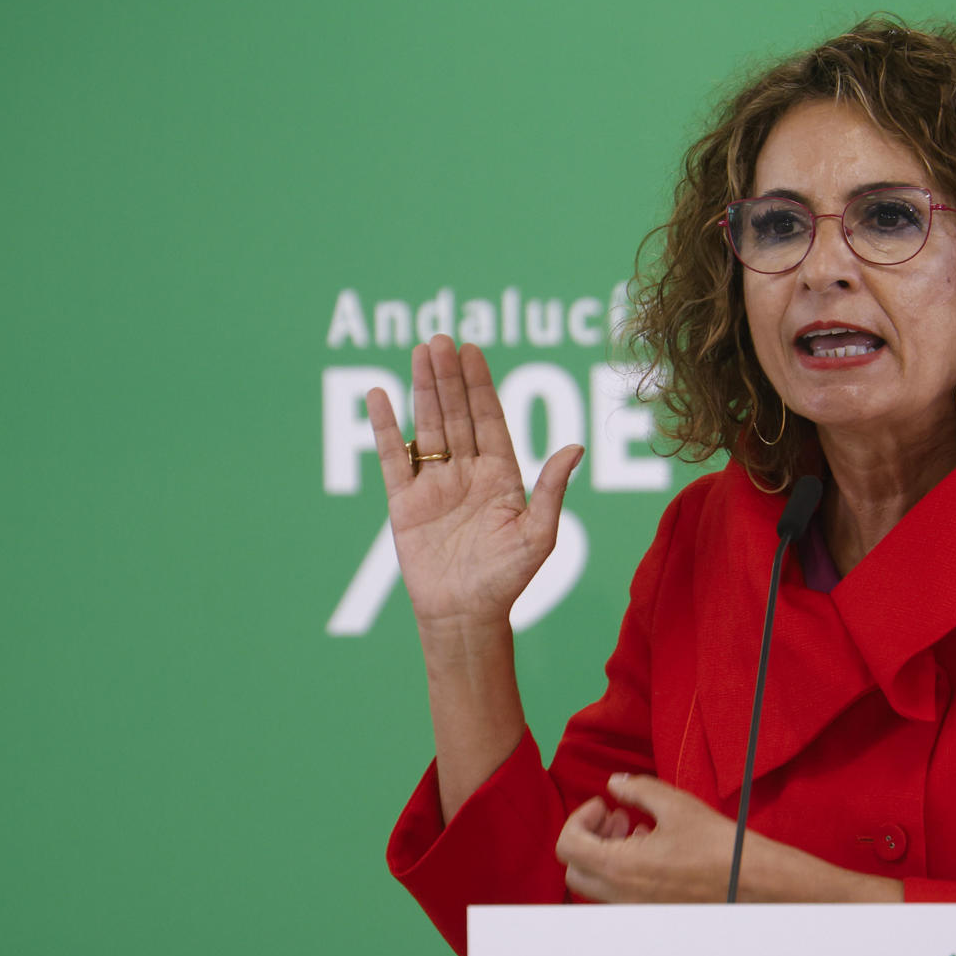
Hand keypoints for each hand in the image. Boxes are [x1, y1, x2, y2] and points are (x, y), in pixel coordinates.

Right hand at [369, 335, 582, 630]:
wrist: (465, 616)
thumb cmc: (507, 580)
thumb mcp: (538, 535)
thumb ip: (551, 490)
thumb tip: (575, 447)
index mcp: (501, 476)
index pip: (489, 419)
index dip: (481, 385)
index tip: (473, 351)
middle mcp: (467, 473)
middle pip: (457, 414)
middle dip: (449, 377)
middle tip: (441, 339)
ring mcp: (434, 485)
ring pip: (428, 426)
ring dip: (423, 390)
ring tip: (420, 352)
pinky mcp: (405, 502)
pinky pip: (393, 457)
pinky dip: (385, 428)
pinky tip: (380, 396)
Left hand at [555, 774, 737, 902]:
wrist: (753, 882)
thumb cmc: (717, 844)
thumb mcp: (674, 804)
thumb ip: (636, 790)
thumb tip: (614, 783)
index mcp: (620, 868)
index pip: (567, 845)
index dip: (580, 818)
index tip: (605, 804)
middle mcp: (621, 895)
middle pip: (574, 869)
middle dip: (587, 838)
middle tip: (615, 818)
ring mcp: (635, 908)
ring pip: (595, 884)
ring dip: (604, 853)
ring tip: (635, 829)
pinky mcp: (651, 913)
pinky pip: (618, 894)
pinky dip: (621, 870)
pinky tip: (651, 848)